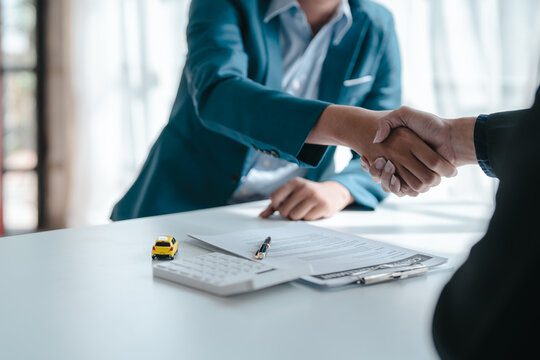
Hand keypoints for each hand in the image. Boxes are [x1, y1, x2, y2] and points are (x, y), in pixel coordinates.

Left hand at [259, 178, 353, 220]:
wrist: (333, 192)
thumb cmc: (308, 194)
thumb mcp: (293, 193)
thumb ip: (276, 204)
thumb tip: (262, 215)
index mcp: (294, 182)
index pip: (274, 198)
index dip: (277, 206)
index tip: (283, 205)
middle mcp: (304, 187)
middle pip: (284, 210)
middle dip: (288, 213)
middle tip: (297, 208)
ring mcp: (314, 196)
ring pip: (295, 216)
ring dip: (298, 217)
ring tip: (305, 209)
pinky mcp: (323, 206)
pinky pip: (307, 219)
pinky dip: (309, 218)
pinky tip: (314, 211)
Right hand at [307, 105, 456, 193]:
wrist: (452, 138)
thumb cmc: (431, 125)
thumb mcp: (406, 114)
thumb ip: (388, 121)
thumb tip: (375, 140)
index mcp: (398, 151)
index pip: (377, 163)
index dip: (369, 164)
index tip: (364, 159)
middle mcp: (403, 164)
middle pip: (381, 176)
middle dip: (375, 172)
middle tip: (375, 163)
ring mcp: (412, 174)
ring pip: (391, 185)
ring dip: (386, 181)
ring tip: (387, 169)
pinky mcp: (421, 182)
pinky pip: (405, 191)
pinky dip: (399, 188)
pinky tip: (395, 179)